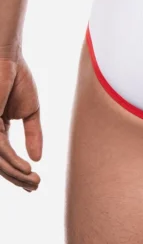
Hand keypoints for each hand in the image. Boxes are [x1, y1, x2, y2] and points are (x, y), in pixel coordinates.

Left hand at [0, 55, 41, 190]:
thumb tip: (38, 159)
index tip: (35, 183)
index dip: (19, 172)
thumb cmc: (17, 78)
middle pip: (0, 165)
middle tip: (35, 186)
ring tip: (33, 181)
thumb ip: (33, 134)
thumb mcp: (30, 111)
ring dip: (16, 175)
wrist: (8, 58)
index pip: (5, 159)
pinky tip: (27, 168)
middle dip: (17, 178)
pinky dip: (13, 162)